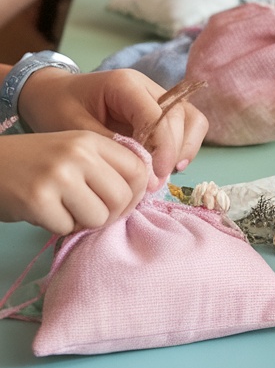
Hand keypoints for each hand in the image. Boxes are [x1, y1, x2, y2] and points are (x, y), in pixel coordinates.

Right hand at [0, 131, 150, 233]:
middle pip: (122, 198)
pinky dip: (57, 226)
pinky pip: (67, 228)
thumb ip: (106, 166)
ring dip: (83, 222)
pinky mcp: (37, 200)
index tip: (121, 203)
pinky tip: (43, 211)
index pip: (138, 169)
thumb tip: (144, 192)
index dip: (136, 193)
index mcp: (90, 139)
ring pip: (99, 217)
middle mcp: (77, 153)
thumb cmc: (36, 163)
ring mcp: (57, 175)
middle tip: (90, 213)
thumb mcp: (74, 152)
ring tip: (64, 208)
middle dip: (110, 214)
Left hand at [18, 69, 207, 180]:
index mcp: (125, 84)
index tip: (156, 176)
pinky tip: (167, 166)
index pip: (159, 115)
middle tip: (153, 183)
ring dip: (183, 149)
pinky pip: (187, 126)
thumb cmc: (58, 108)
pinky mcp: (161, 112)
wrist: (51, 94)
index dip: (163, 147)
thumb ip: (111, 146)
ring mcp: (158, 98)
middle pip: (180, 117)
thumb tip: (145, 172)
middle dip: (172, 152)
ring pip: (191, 119)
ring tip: (163, 174)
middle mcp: (148, 87)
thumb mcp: (75, 129)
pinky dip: (184, 147)